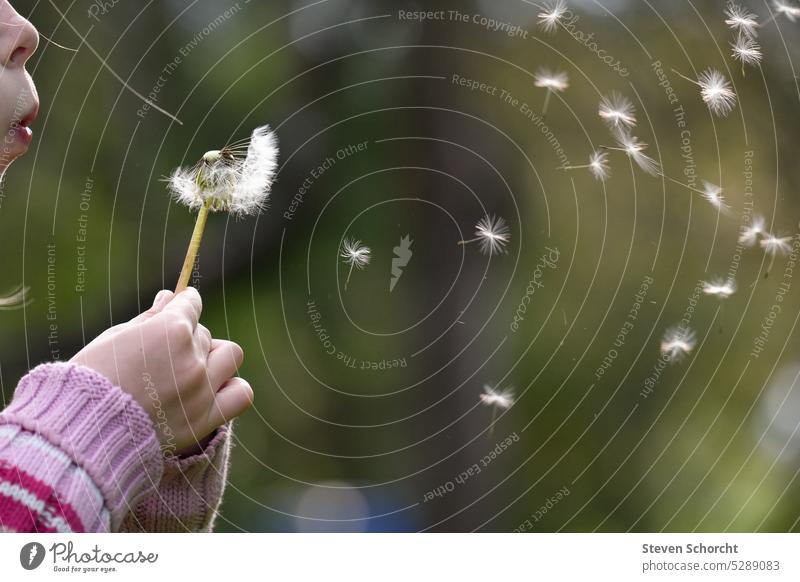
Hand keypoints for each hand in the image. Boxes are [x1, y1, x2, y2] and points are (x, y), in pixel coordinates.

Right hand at [71, 288, 252, 455]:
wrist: (83, 432)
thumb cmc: (89, 379)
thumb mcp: (114, 339)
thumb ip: (149, 319)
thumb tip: (170, 297)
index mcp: (170, 330)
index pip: (191, 304)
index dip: (184, 304)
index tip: (181, 307)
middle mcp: (192, 357)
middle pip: (203, 334)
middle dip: (187, 338)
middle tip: (162, 355)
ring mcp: (202, 388)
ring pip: (229, 355)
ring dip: (214, 357)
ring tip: (192, 369)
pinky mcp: (205, 418)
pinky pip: (241, 394)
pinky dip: (232, 388)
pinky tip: (213, 389)